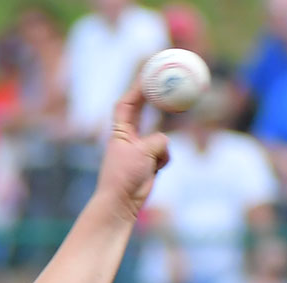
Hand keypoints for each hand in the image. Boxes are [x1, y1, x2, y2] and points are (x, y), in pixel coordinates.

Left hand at [95, 83, 170, 220]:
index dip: (136, 88)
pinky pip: (164, 153)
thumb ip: (156, 141)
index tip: (148, 75)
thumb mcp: (142, 153)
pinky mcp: (149, 161)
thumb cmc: (124, 176)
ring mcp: (139, 149)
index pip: (126, 103)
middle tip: (167, 85)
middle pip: (140, 111)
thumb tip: (165, 141)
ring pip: (159, 136)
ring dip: (161, 148)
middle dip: (152, 98)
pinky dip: (163, 160)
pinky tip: (154, 171)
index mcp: (120, 132)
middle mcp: (128, 137)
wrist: (121, 203)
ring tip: (152, 161)